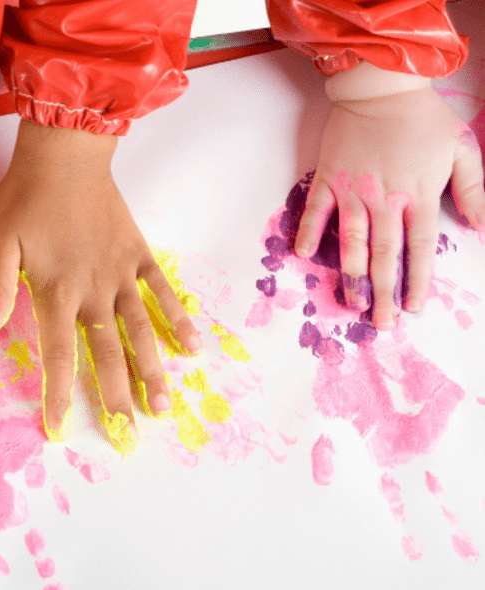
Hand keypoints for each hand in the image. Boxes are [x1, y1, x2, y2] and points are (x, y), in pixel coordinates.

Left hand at [0, 120, 201, 447]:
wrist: (67, 157)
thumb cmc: (28, 198)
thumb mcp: (0, 240)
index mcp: (57, 291)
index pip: (58, 355)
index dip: (59, 395)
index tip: (63, 430)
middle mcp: (95, 291)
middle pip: (108, 353)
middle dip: (117, 395)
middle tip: (131, 431)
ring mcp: (122, 275)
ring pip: (141, 331)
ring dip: (153, 369)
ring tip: (165, 405)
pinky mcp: (139, 257)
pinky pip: (162, 292)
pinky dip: (177, 318)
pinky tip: (192, 346)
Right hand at [295, 72, 484, 329]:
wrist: (382, 86)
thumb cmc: (423, 119)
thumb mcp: (462, 148)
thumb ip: (473, 190)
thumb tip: (480, 228)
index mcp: (419, 194)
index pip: (419, 249)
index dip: (417, 281)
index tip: (413, 308)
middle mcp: (386, 199)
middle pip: (385, 255)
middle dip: (383, 291)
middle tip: (381, 322)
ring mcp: (354, 190)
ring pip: (352, 240)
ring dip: (351, 274)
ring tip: (351, 302)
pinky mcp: (330, 178)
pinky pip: (317, 209)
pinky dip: (310, 230)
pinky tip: (303, 254)